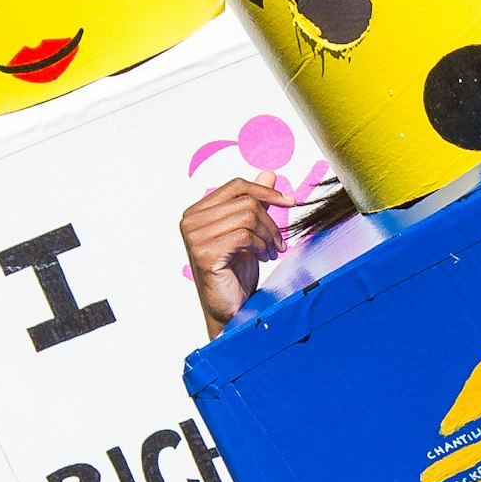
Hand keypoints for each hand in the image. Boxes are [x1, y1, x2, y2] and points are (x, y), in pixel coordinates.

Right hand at [181, 171, 289, 333]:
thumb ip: (254, 202)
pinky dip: (260, 246)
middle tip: (278, 243)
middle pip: (245, 201)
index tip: (290, 202)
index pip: (235, 186)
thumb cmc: (236, 272)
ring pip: (247, 216)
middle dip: (270, 221)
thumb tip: (269, 173)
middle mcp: (190, 221)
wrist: (231, 308)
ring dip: (267, 235)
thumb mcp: (248, 231)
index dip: (265, 190)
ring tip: (271, 251)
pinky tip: (262, 258)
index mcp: (196, 212)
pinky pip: (244, 236)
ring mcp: (194, 237)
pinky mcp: (205, 254)